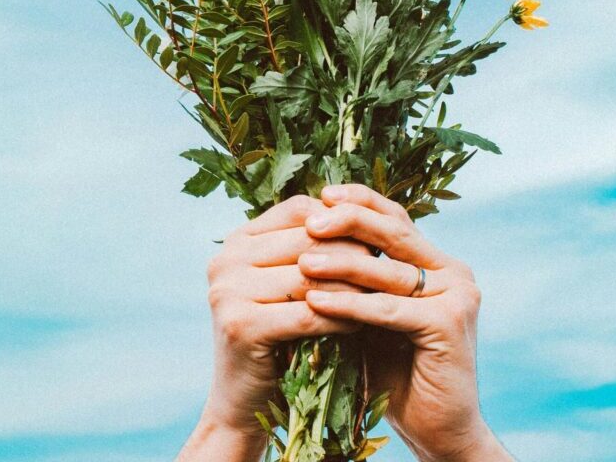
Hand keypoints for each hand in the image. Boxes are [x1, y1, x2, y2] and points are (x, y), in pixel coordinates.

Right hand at [178, 195, 366, 460]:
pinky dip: (341, 317)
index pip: (298, 210)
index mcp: (237, 241)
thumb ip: (311, 247)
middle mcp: (226, 259)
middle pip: (306, 239)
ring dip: (353, 285)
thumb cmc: (276, 338)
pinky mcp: (240, 325)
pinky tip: (364, 323)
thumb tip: (366, 210)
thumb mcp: (287, 284)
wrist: (243, 405)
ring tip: (385, 292)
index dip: (340, 219)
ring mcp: (228, 291)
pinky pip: (308, 314)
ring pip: (310, 276)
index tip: (375, 235)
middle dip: (352, 250)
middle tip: (389, 264)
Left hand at [300, 185, 512, 461]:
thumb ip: (355, 278)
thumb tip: (306, 238)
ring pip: (388, 270)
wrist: (436, 429)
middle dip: (350, 221)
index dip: (361, 201)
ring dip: (342, 265)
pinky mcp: (449, 323)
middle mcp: (452, 271)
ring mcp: (456, 295)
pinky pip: (388, 308)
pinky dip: (350, 305)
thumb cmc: (395, 368)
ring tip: (303, 262)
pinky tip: (316, 302)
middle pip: (395, 231)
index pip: (395, 217)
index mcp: (436, 262)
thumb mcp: (371, 312)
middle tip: (311, 221)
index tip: (322, 194)